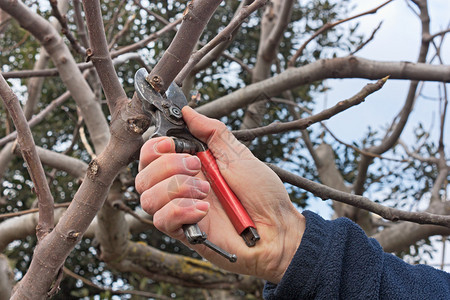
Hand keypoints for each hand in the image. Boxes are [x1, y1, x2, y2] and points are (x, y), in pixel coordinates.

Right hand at [136, 106, 304, 282]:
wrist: (277, 227)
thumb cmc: (262, 192)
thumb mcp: (237, 154)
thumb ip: (211, 131)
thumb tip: (187, 111)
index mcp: (190, 165)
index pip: (150, 154)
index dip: (154, 147)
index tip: (172, 144)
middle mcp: (180, 187)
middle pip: (143, 175)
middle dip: (168, 165)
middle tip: (196, 167)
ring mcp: (180, 210)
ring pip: (147, 197)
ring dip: (177, 188)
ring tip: (206, 192)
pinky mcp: (184, 232)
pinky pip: (161, 220)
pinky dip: (182, 210)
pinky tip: (204, 210)